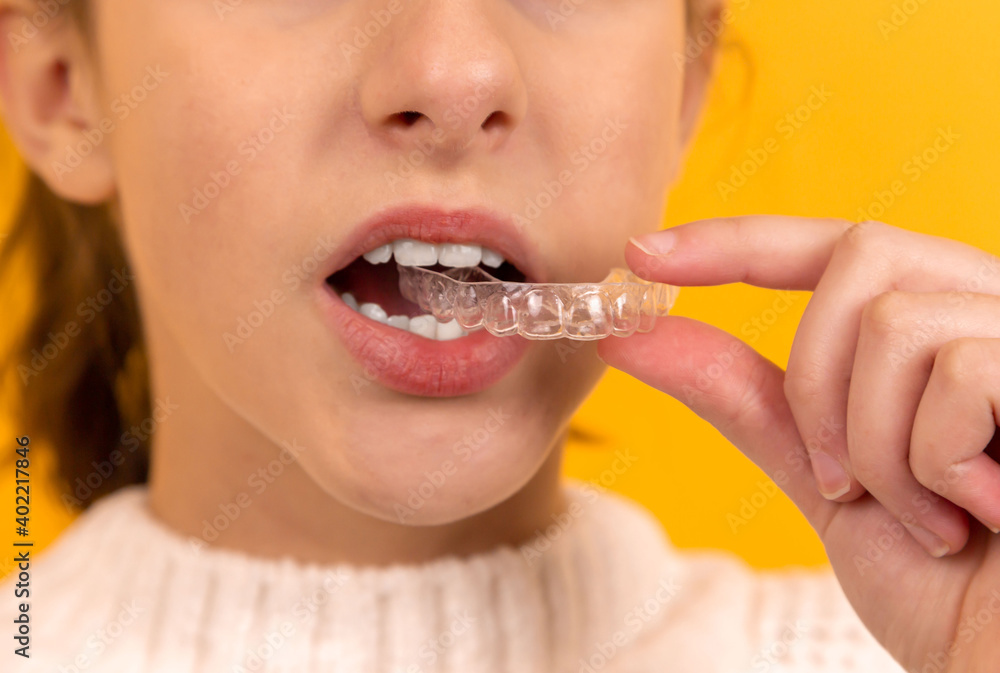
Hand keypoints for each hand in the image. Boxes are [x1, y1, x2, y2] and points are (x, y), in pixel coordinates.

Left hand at [597, 217, 999, 671]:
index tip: (642, 257)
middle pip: (862, 255)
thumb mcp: (821, 475)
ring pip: (895, 324)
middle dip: (814, 378)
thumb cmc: (941, 581)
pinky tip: (978, 514)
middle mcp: (995, 309)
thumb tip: (632, 333)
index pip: (833, 245)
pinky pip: (960, 372)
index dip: (736, 241)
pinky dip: (935, 464)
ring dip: (874, 446)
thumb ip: (743, 395)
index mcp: (941, 324)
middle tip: (838, 480)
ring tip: (925, 516)